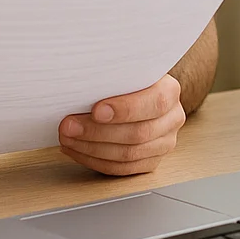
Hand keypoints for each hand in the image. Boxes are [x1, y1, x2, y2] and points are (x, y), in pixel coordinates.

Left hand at [59, 74, 185, 175]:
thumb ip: (111, 76)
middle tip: (69, 126)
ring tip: (68, 138)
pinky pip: (122, 168)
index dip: (125, 109)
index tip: (96, 111)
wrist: (138, 91)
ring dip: (91, 148)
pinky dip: (95, 161)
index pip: (154, 102)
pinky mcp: (151, 161)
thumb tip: (81, 84)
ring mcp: (164, 143)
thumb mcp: (124, 69)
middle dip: (97, 132)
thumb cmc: (127, 79)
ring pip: (128, 155)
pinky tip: (77, 150)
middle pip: (138, 133)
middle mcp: (172, 118)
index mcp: (170, 91)